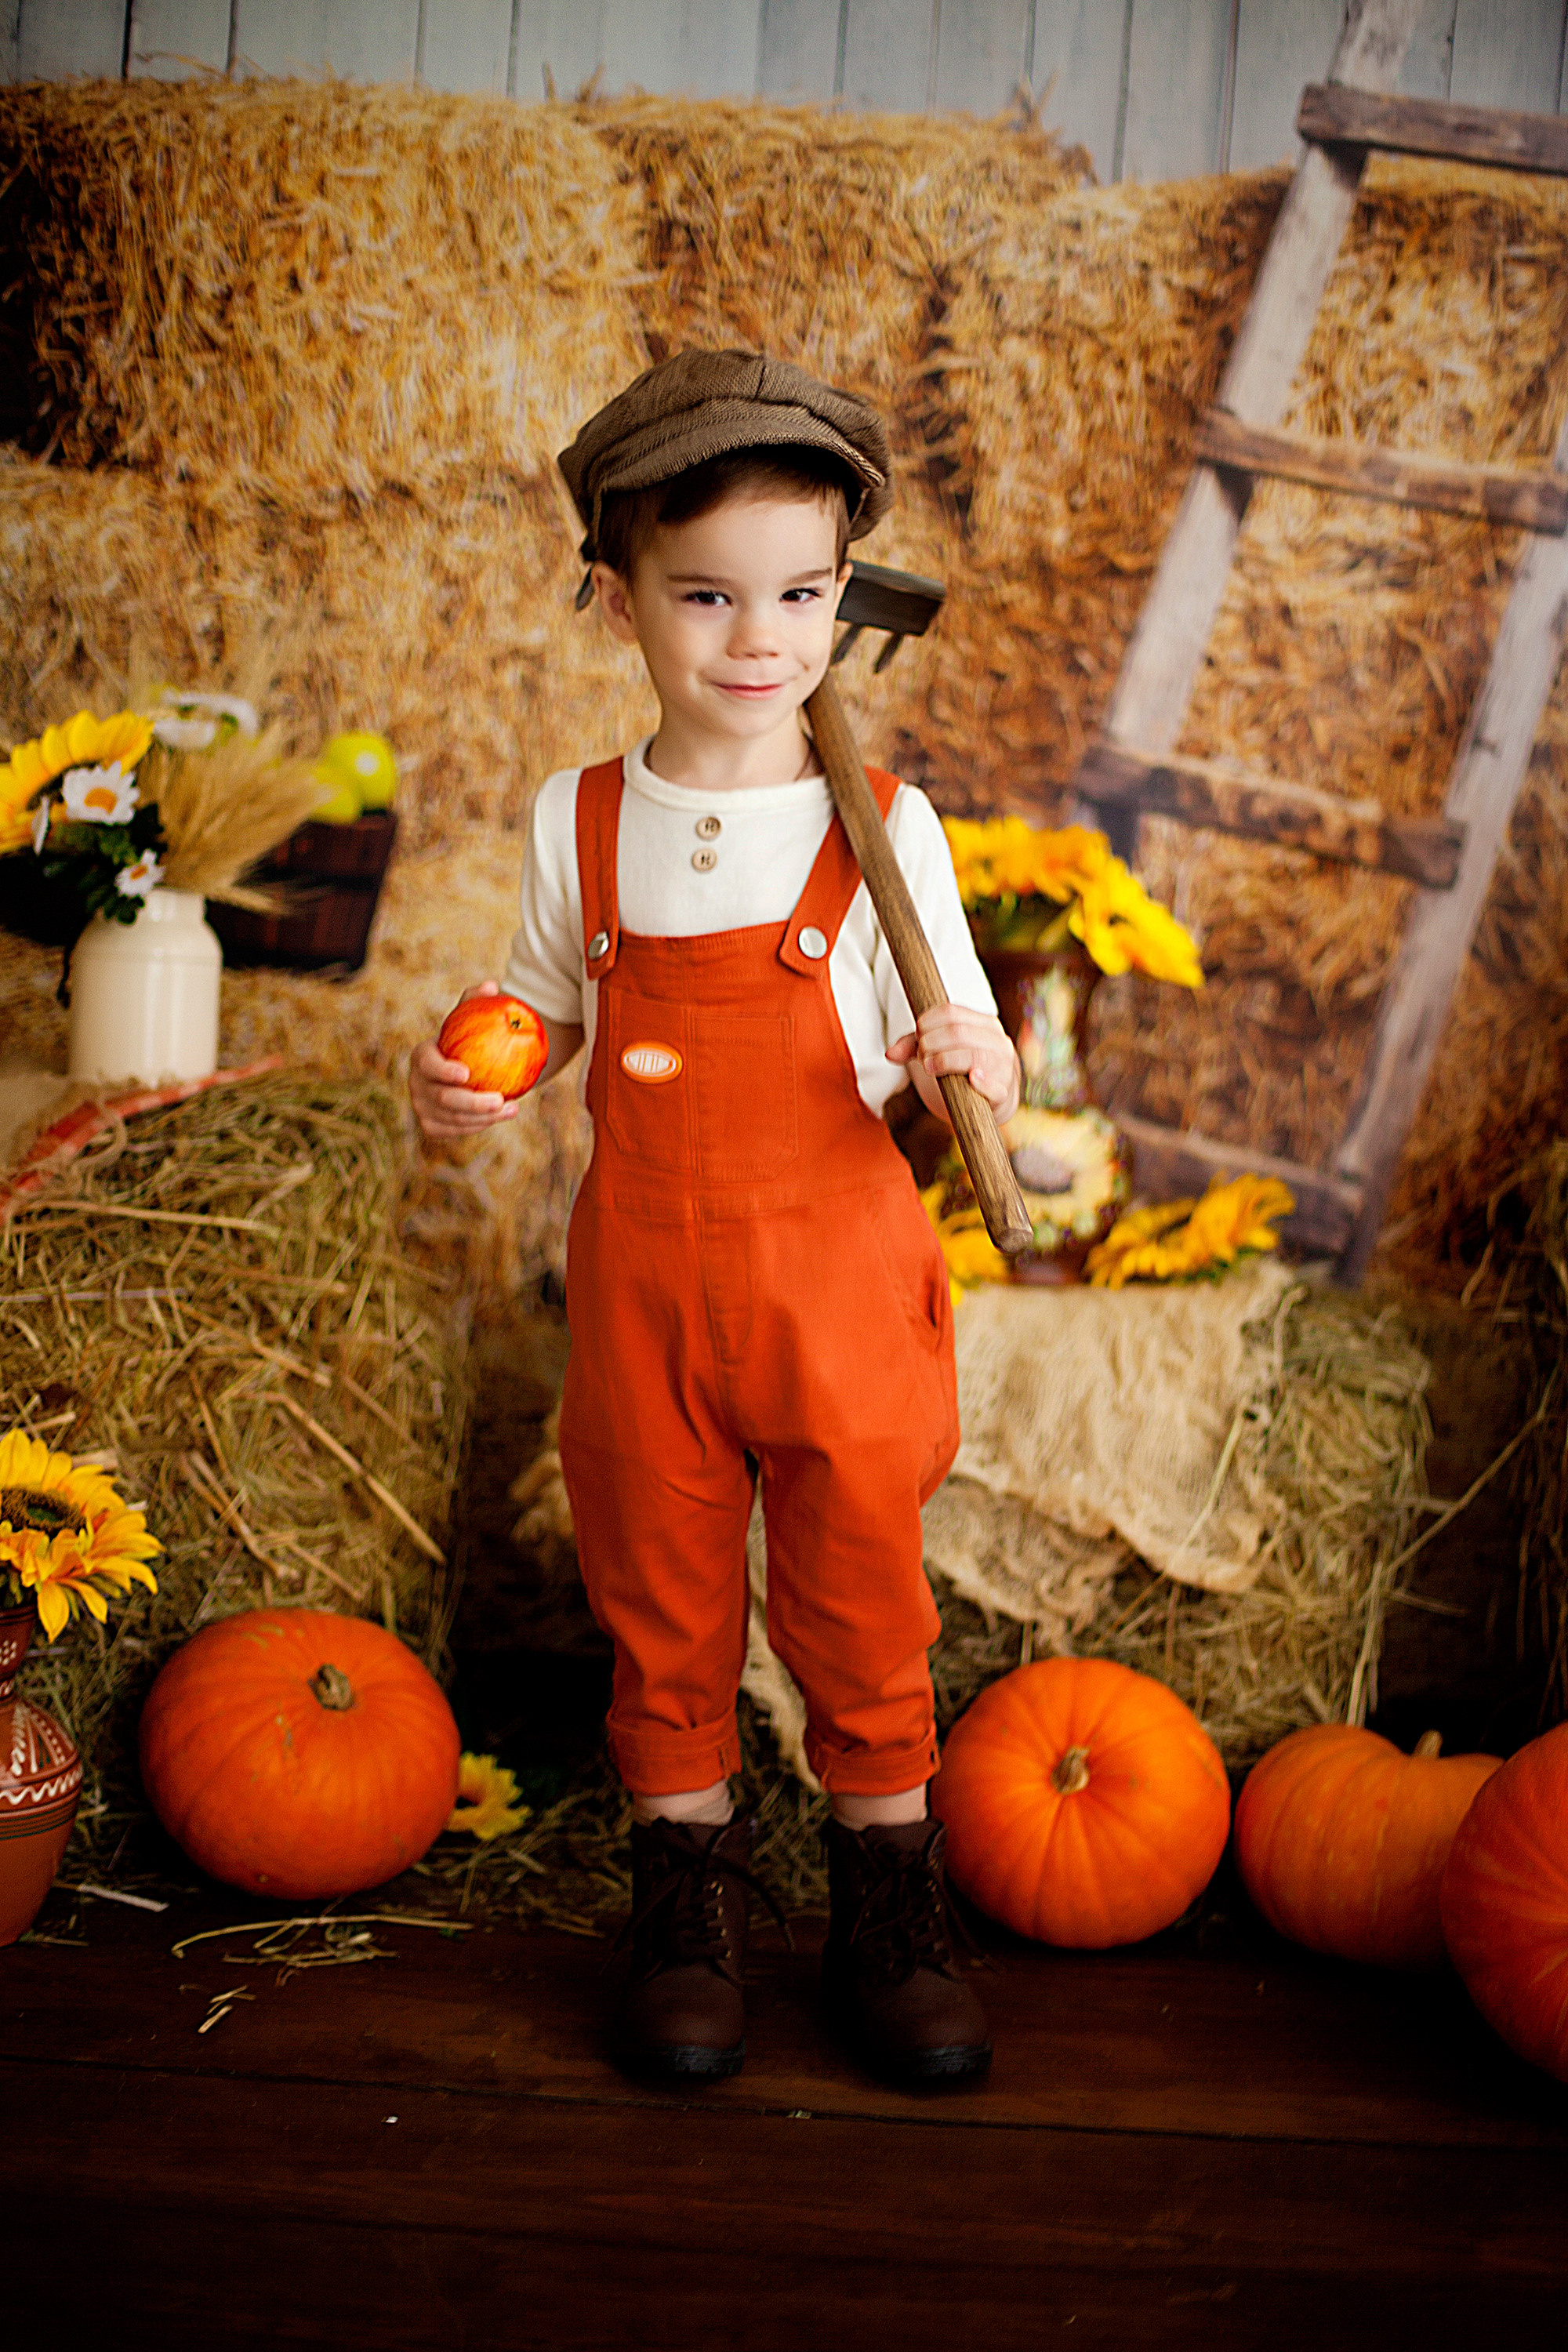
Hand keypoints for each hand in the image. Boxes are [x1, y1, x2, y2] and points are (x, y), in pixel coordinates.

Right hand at [409, 980, 517, 1140]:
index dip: (444, 1072)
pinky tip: (502, 1116)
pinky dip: (479, 1126)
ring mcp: (422, 1107)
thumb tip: (491, 986)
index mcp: (421, 1056)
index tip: (468, 1073)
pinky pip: (457, 1130)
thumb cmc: (469, 1038)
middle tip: (500, 1099)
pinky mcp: (432, 1125)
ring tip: (512, 1108)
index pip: (428, 1065)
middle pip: (442, 1099)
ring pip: (453, 1119)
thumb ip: (477, 1000)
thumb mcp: (472, 1017)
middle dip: (471, 1102)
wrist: (465, 1069)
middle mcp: (416, 1084)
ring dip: (484, 1118)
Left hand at [888, 1003, 1019, 1125]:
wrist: (991, 1101)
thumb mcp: (941, 1052)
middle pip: (958, 1032)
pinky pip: (995, 1086)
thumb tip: (890, 1054)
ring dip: (944, 1060)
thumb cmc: (964, 1070)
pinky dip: (983, 1082)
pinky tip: (971, 1079)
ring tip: (929, 1068)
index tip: (917, 1036)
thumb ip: (914, 1048)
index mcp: (984, 1024)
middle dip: (931, 1043)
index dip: (927, 1023)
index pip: (951, 1012)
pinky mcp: (1003, 1092)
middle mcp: (998, 1040)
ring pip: (973, 1056)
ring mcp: (1003, 1066)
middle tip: (920, 1057)